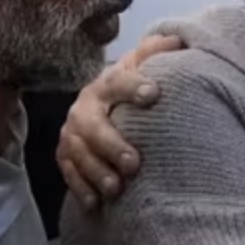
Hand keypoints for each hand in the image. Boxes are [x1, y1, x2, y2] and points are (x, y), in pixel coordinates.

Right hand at [57, 34, 182, 209]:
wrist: (100, 107)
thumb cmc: (128, 92)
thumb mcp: (139, 69)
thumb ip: (154, 54)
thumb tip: (178, 40)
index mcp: (106, 85)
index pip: (117, 82)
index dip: (133, 87)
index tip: (154, 95)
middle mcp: (84, 109)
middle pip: (92, 126)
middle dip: (111, 145)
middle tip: (134, 163)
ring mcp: (72, 134)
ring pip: (78, 153)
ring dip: (95, 172)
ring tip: (117, 189)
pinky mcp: (66, 156)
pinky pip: (68, 173)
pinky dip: (80, 188)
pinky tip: (95, 204)